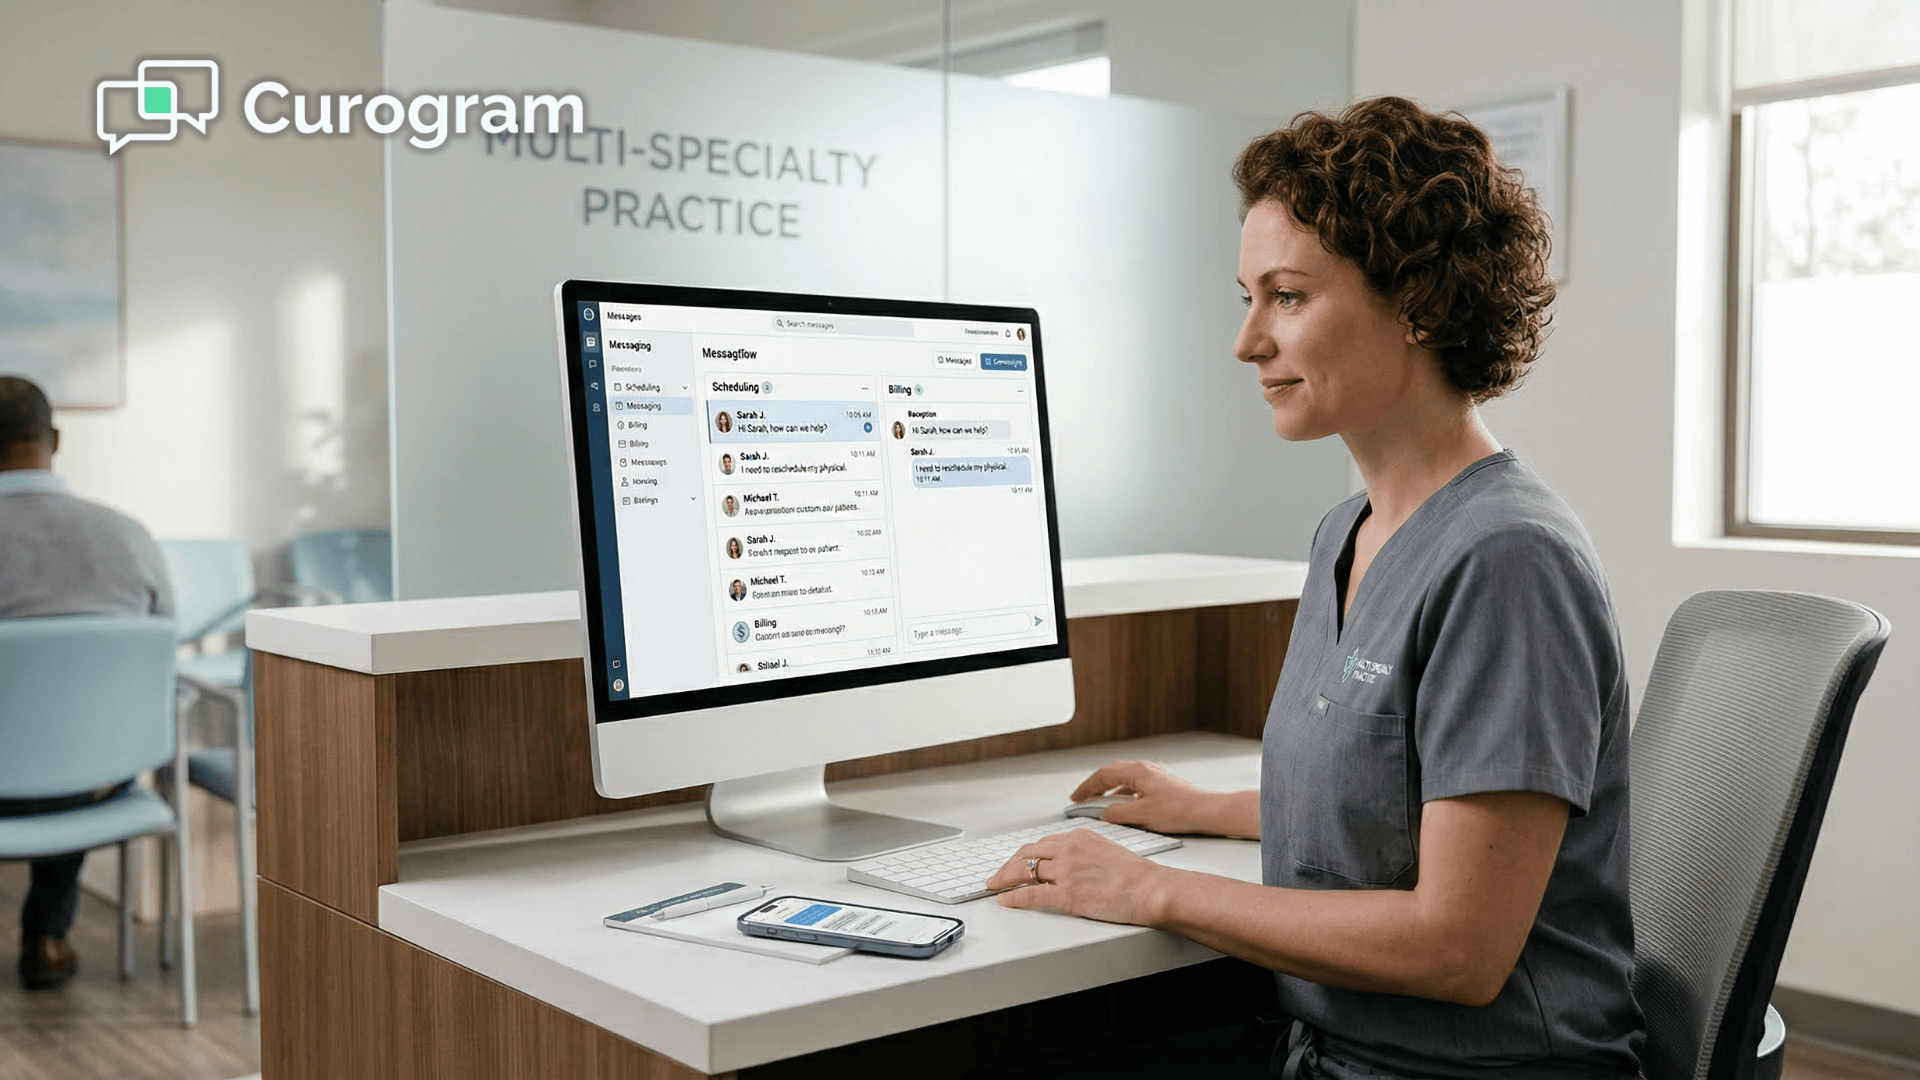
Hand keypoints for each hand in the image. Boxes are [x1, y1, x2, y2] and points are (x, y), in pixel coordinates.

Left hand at [984, 827, 1172, 924]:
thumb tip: (1069, 861)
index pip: (1041, 843)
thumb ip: (1084, 851)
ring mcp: (1065, 871)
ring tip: (994, 886)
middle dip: (1007, 865)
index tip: (1015, 862)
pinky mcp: (1066, 894)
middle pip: (1026, 854)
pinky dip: (1013, 897)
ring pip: (1024, 871)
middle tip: (996, 875)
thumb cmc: (1136, 875)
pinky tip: (1005, 900)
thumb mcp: (1106, 849)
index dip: (1023, 855)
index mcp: (1078, 837)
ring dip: (1004, 879)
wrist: (1151, 889)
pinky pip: (1030, 894)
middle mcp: (1068, 849)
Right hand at [1071, 759, 1219, 834]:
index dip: (1086, 787)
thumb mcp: (1141, 816)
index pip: (1103, 775)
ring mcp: (1155, 774)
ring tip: (1100, 801)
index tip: (1075, 798)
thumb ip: (1117, 813)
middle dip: (1095, 785)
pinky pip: (1136, 784)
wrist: (1206, 811)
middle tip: (1083, 797)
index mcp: (1137, 772)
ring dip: (1110, 788)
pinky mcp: (1163, 784)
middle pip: (1112, 772)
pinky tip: (1125, 803)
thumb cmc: (1179, 811)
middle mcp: (1146, 768)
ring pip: (1125, 777)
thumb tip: (1104, 813)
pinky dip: (1124, 792)